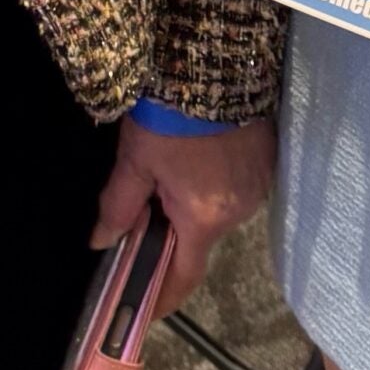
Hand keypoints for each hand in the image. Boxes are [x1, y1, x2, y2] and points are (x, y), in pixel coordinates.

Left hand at [90, 116, 275, 316]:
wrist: (216, 63)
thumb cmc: (170, 116)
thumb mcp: (135, 160)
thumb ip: (118, 206)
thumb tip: (101, 242)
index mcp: (204, 218)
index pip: (184, 276)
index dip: (163, 294)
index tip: (145, 306)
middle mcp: (238, 210)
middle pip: (201, 237)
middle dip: (175, 232)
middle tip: (150, 214)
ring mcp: (258, 184)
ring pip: (220, 210)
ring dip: (197, 203)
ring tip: (175, 175)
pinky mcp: (267, 158)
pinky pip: (238, 185)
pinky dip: (217, 181)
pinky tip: (202, 157)